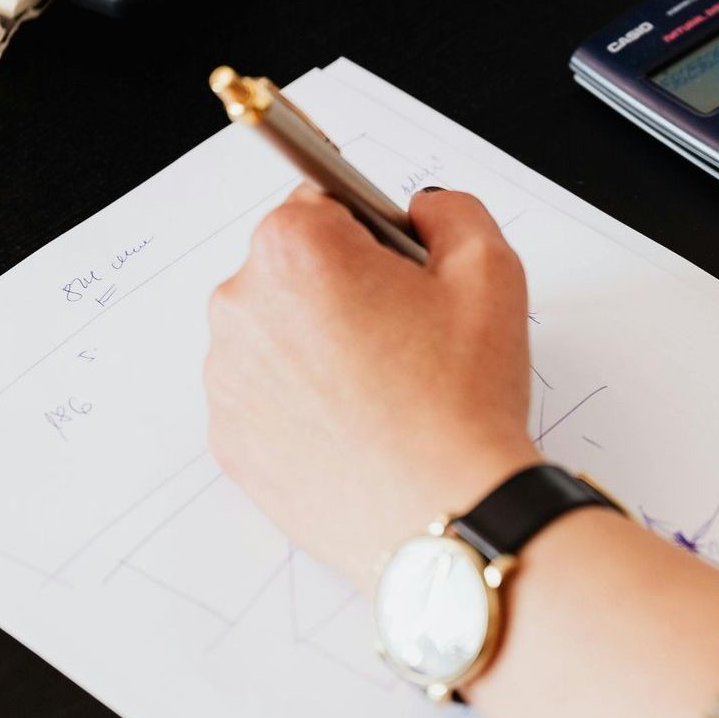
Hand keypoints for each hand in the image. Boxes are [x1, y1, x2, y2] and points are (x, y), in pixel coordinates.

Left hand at [204, 187, 538, 579]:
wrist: (445, 514)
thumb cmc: (463, 400)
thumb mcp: (491, 270)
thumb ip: (452, 212)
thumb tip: (422, 212)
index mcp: (294, 249)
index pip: (321, 203)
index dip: (373, 237)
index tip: (401, 274)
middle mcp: (241, 306)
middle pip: (292, 270)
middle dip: (342, 290)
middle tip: (406, 340)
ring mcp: (227, 379)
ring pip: (277, 336)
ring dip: (319, 348)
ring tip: (385, 393)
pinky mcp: (229, 441)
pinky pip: (266, 399)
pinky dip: (303, 405)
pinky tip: (358, 428)